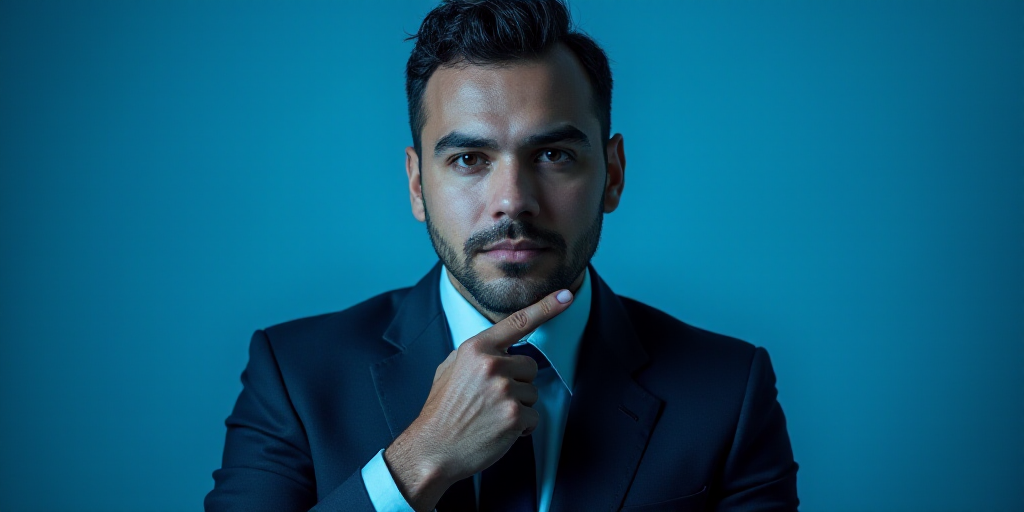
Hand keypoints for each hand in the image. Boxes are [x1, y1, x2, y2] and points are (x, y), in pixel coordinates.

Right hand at [383, 288, 573, 511]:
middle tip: (491, 400)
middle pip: (530, 366)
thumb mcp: (450, 368)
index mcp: (476, 349)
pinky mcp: (514, 416)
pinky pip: (533, 417)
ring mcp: (504, 390)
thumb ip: (477, 354)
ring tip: (491, 416)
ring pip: (533, 392)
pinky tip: (498, 431)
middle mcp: (492, 365)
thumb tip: (498, 347)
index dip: (546, 307)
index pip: (517, 323)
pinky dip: (520, 427)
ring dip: (519, 406)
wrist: (432, 448)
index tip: (567, 295)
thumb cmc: (442, 410)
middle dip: (518, 383)